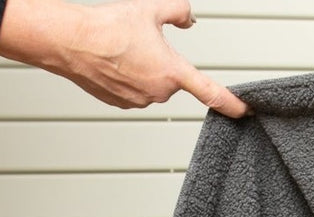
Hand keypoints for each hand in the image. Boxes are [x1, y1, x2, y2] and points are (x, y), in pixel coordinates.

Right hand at [0, 0, 249, 117]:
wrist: (71, 41)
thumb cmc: (107, 28)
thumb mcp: (151, 8)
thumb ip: (178, 11)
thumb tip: (188, 17)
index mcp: (172, 72)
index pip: (210, 91)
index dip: (229, 103)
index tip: (242, 111)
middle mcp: (158, 91)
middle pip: (171, 79)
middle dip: (161, 62)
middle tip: (139, 43)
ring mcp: (138, 100)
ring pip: (151, 84)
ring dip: (142, 69)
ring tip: (121, 49)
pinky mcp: (120, 103)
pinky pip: (132, 90)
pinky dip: (126, 77)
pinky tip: (112, 61)